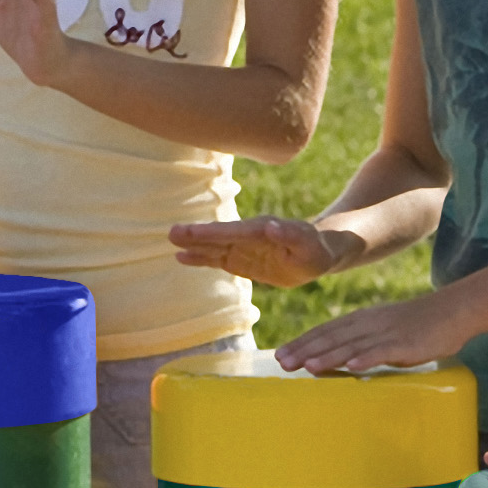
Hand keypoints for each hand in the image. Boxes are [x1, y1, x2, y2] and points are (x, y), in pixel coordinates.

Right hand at [170, 215, 341, 287]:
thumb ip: (291, 236)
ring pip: (213, 247)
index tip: (190, 231)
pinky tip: (182, 257)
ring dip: (193, 245)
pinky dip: (200, 259)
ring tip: (171, 240)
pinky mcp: (239, 260)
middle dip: (196, 235)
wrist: (316, 252)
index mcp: (261, 231)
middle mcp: (247, 236)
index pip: (232, 232)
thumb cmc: (316, 250)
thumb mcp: (309, 246)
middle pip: (218, 236)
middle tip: (171, 232)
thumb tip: (271, 227)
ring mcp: (241, 247)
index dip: (211, 233)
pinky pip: (217, 259)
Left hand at [273, 291, 473, 374]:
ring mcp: (387, 333)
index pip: (325, 331)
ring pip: (353, 345)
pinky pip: (384, 352)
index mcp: (360, 320)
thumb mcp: (381, 330)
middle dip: (305, 350)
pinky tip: (353, 367)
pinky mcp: (406, 343)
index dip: (302, 342)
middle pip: (332, 338)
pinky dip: (368, 358)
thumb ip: (359, 342)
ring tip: (307, 366)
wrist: (452, 311)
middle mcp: (369, 324)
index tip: (279, 355)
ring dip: (329, 356)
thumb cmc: (415, 325)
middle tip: (282, 363)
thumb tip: (335, 360)